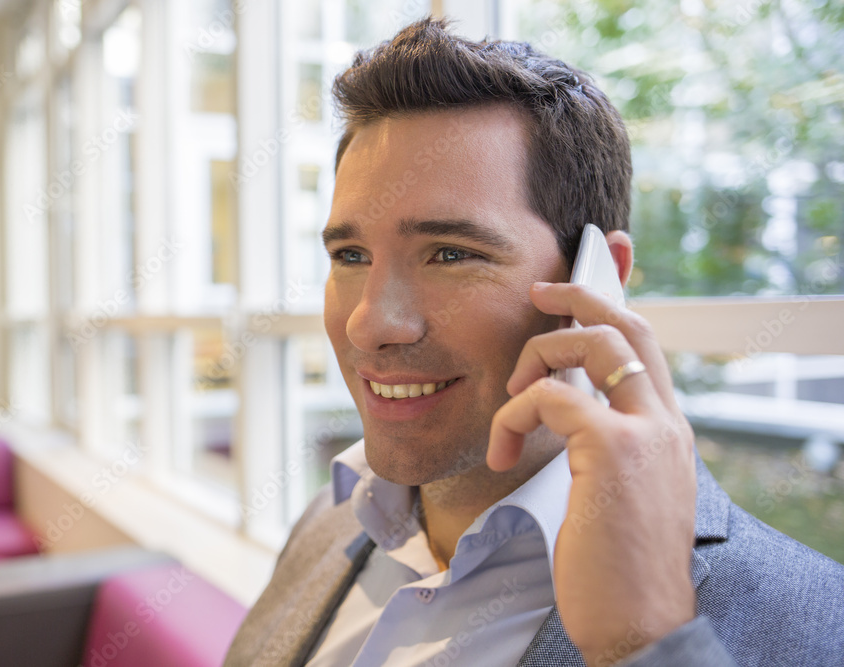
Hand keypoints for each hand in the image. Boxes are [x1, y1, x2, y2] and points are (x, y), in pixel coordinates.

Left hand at [487, 281, 696, 665]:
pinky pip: (550, 396)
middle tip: (538, 292)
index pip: (644, 346)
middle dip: (581, 295)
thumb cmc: (617, 568)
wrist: (640, 624)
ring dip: (538, 357)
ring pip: (592, 344)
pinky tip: (502, 451)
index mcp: (666, 430)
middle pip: (628, 325)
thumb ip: (602, 447)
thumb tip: (565, 411)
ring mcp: (645, 431)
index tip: (572, 293)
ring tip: (511, 401)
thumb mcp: (615, 493)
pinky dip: (513, 414)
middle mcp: (665, 421)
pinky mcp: (614, 450)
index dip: (611, 308)